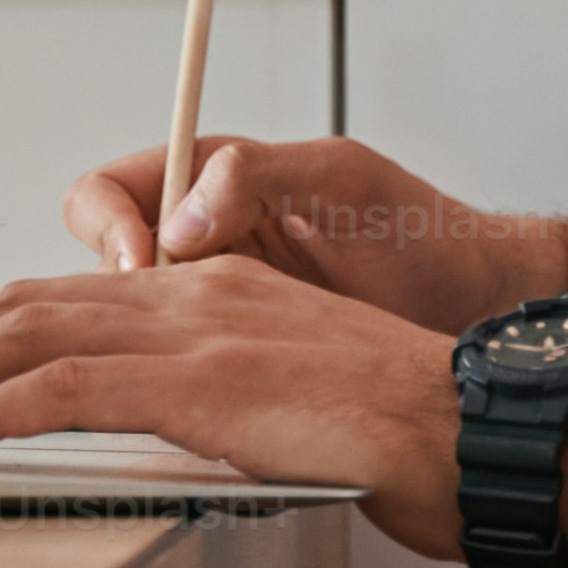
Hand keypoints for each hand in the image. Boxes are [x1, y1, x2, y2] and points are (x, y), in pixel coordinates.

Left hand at [0, 256, 479, 559]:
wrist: (480, 433)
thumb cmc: (414, 442)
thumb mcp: (300, 414)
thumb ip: (233, 414)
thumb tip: (185, 455)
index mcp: (221, 293)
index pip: (74, 296)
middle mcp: (197, 292)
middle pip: (29, 303)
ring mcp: (193, 331)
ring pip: (24, 334)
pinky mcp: (193, 383)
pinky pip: (53, 387)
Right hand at [58, 131, 567, 331]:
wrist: (470, 306)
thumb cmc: (422, 234)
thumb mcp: (344, 182)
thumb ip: (256, 176)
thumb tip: (182, 216)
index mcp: (216, 179)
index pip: (110, 193)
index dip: (108, 227)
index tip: (140, 261)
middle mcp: (202, 237)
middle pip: (100, 259)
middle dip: (97, 293)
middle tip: (142, 323)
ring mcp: (213, 299)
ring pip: (122, 319)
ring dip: (124, 339)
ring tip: (165, 359)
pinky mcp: (230, 354)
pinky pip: (165, 363)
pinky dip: (155, 376)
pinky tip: (185, 391)